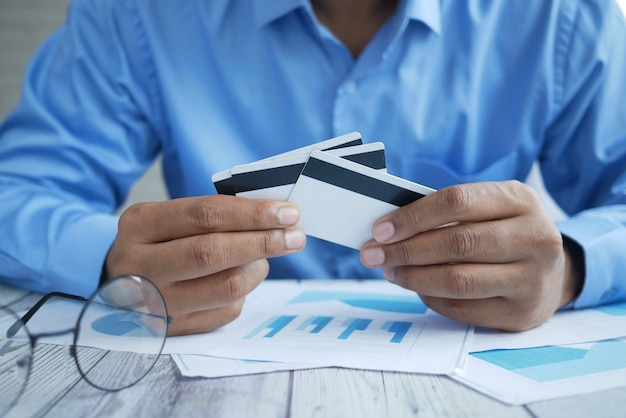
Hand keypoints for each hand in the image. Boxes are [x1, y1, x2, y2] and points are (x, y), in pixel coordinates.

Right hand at [104, 195, 305, 335]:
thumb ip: (214, 215)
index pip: (204, 215)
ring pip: (225, 287)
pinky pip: (225, 311)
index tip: (286, 212)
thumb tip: (274, 217)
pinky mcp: (170, 330)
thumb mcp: (171, 217)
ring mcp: (153, 304)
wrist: (118, 279)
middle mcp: (140, 266)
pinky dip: (245, 292)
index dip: (251, 214)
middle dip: (262, 242)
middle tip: (295, 236)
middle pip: (212, 253)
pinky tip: (242, 278)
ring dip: (257, 269)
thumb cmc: (159, 241)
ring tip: (264, 257)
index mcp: (140, 225)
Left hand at [360, 181, 582, 330]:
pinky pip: (463, 309)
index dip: (413, 216)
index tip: (380, 229)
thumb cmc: (504, 232)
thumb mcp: (489, 208)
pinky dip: (431, 299)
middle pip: (457, 243)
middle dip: (405, 250)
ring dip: (413, 277)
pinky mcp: (521, 313)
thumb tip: (388, 229)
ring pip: (458, 280)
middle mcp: (535, 237)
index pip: (457, 202)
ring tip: (390, 271)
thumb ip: (447, 213)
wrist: (553, 272)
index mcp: (520, 200)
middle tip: (373, 254)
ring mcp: (532, 278)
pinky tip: (418, 288)